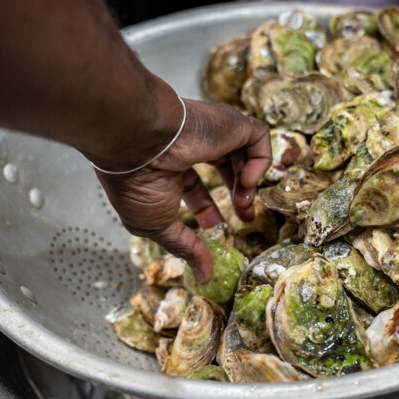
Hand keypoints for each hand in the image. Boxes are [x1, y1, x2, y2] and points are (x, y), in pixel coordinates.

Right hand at [94, 98, 271, 282]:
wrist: (140, 141)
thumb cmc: (138, 184)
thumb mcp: (159, 227)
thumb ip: (186, 248)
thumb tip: (203, 277)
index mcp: (167, 166)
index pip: (194, 185)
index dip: (210, 208)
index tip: (219, 227)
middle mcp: (190, 146)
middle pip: (224, 168)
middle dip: (239, 196)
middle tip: (247, 218)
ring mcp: (212, 132)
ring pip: (244, 154)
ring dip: (249, 184)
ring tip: (245, 204)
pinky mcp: (232, 122)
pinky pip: (259, 137)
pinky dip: (260, 162)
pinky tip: (246, 182)